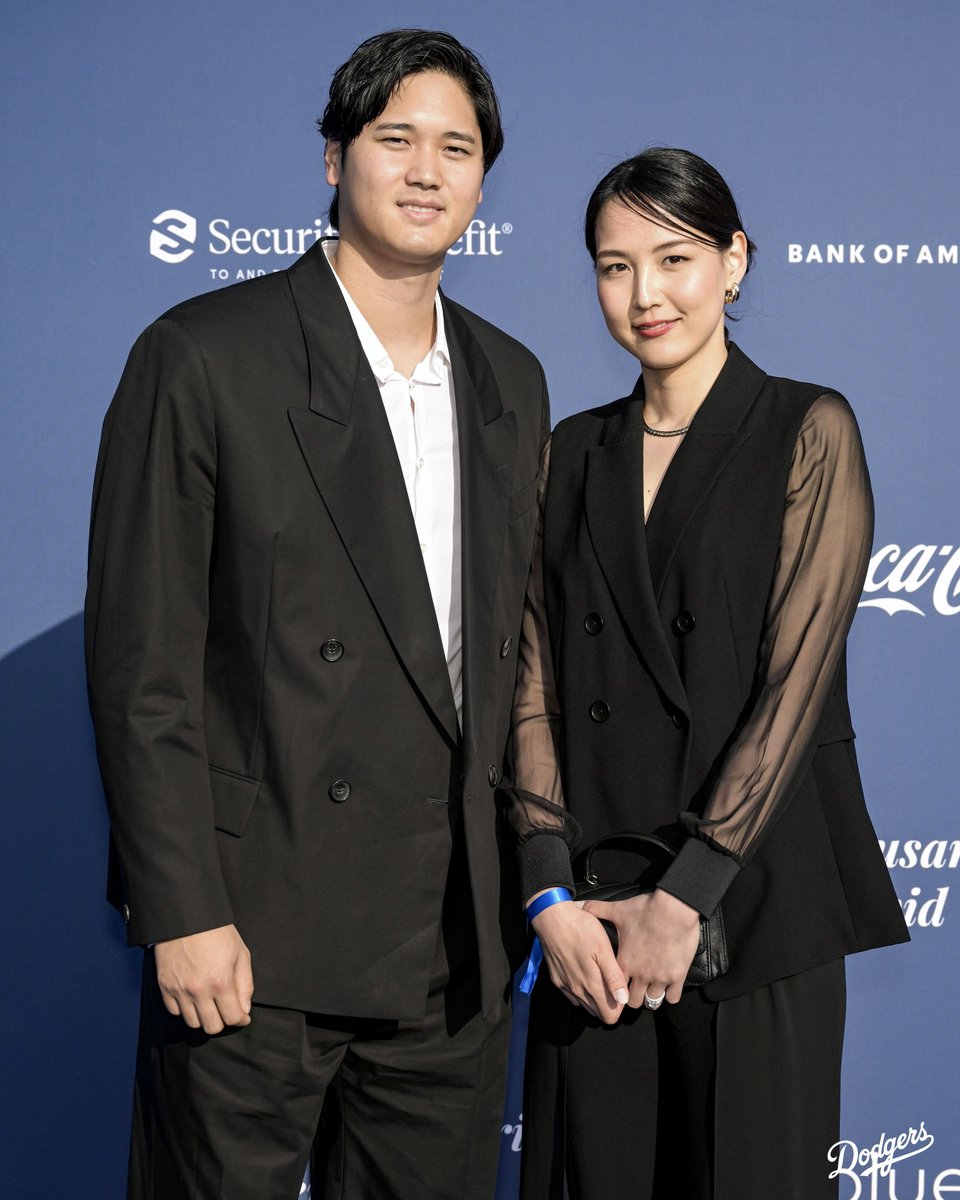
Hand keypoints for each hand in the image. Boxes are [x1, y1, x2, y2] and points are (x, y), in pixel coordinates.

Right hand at [154, 924, 253, 1033]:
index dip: (241, 1020)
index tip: (242, 1016)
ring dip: (203, 1016)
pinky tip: (192, 997)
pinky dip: (185, 1009)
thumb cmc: (217, 932)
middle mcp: (199, 991)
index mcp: (221, 982)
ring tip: (208, 1002)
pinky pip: (175, 1012)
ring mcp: (179, 990)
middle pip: (212, 1027)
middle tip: (224, 1009)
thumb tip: (244, 1010)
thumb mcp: (240, 953)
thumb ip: (245, 984)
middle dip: (222, 1021)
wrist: (186, 917)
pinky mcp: (164, 987)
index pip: (232, 1018)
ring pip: (192, 1023)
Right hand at [530, 900, 629, 1023]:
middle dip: (607, 1004)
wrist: (552, 917)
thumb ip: (613, 976)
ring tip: (599, 976)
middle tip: (612, 981)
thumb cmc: (580, 929)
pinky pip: (572, 996)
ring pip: (584, 1005)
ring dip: (594, 998)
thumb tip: (623, 1000)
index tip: (621, 990)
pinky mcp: (556, 979)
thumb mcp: (603, 948)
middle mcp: (577, 991)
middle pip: (597, 1013)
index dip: (618, 1007)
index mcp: (591, 985)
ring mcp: (565, 986)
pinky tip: (584, 975)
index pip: (609, 1016)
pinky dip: (580, 992)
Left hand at [581, 889, 700, 1008]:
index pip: (614, 989)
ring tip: (651, 989)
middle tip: (635, 989)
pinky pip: (672, 998)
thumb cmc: (646, 910)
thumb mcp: (618, 909)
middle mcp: (640, 975)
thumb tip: (582, 906)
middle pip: (633, 1001)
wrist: (674, 909)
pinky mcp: (677, 977)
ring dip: (651, 997)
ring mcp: (659, 978)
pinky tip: (668, 986)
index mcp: (624, 962)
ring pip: (652, 1002)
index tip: (619, 986)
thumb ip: (597, 910)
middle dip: (633, 997)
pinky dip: (670, 994)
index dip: (616, 989)